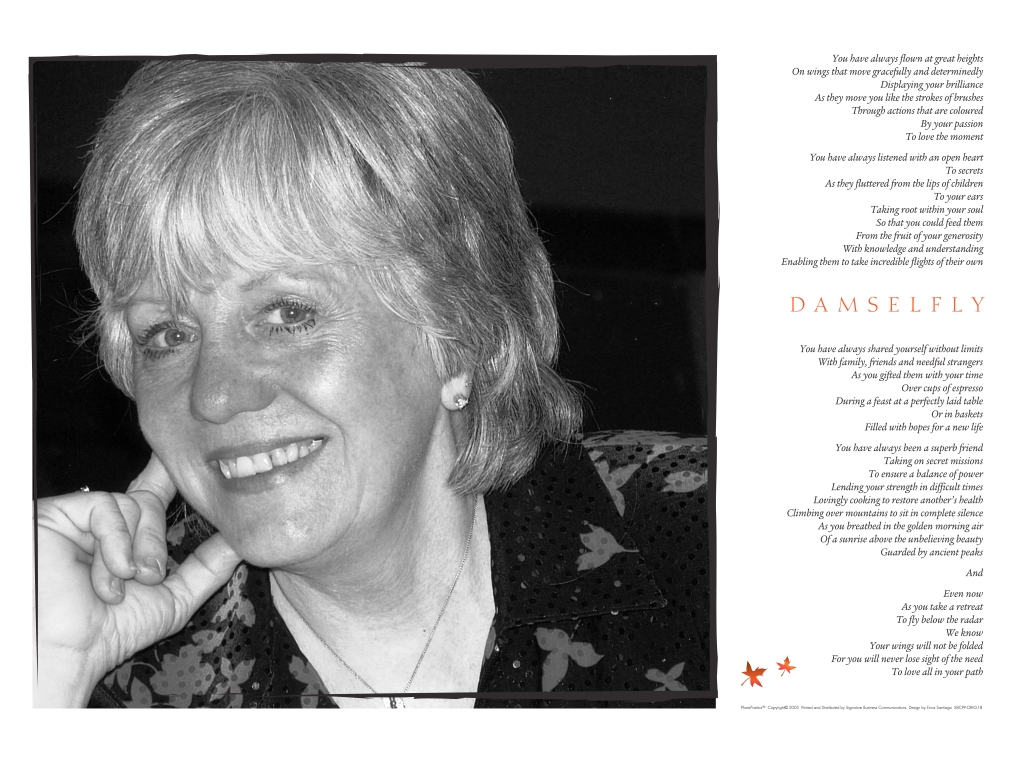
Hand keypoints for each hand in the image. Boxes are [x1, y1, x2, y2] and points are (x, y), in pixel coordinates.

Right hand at [34, 454, 240, 706]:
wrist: (65, 651)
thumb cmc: (111, 632)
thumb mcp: (174, 599)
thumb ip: (207, 568)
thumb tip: (240, 541)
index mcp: (126, 541)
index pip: (152, 496)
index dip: (169, 475)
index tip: (190, 461)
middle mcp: (103, 527)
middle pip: (148, 502)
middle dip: (156, 541)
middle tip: (150, 575)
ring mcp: (80, 519)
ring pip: (132, 504)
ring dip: (138, 547)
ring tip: (126, 580)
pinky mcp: (59, 514)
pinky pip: (105, 505)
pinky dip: (116, 539)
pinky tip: (110, 572)